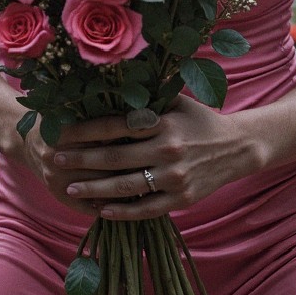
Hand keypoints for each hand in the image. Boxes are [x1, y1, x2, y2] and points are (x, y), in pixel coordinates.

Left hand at [41, 97, 264, 218]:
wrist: (239, 148)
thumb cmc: (200, 121)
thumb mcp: (177, 102)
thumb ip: (146, 98)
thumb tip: (108, 83)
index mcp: (163, 123)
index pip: (115, 126)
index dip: (84, 129)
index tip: (60, 131)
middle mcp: (168, 150)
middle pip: (114, 157)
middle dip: (81, 159)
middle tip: (55, 160)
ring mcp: (175, 178)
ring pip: (126, 186)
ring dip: (94, 189)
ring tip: (71, 188)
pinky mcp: (182, 199)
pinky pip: (146, 209)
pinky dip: (122, 211)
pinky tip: (102, 210)